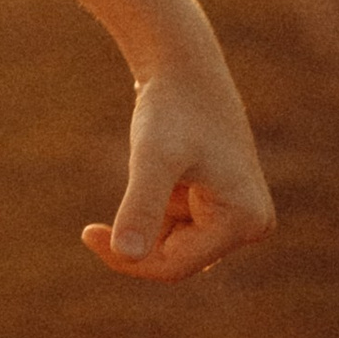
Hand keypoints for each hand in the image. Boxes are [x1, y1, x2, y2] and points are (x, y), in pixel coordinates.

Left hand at [82, 50, 275, 280]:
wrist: (182, 70)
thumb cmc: (169, 110)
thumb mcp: (153, 158)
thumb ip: (141, 206)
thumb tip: (127, 254)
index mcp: (245, 222)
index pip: (175, 267)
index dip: (127, 260)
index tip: (86, 234)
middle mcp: (251, 224)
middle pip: (177, 261)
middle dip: (138, 239)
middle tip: (94, 225)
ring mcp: (238, 215)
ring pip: (174, 246)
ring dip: (146, 221)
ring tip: (148, 175)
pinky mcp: (222, 204)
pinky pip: (177, 228)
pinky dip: (152, 212)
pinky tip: (154, 176)